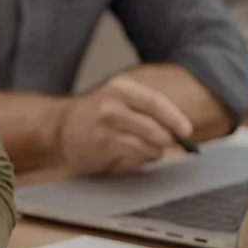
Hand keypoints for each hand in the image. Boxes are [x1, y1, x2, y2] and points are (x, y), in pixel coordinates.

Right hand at [57, 73, 194, 174]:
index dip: (174, 117)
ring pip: (147, 145)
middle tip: (168, 145)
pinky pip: (134, 156)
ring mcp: (105, 125)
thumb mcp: (120, 103)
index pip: (155, 101)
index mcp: (121, 88)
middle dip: (167, 140)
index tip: (187, 131)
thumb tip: (179, 132)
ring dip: (152, 152)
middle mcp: (112, 103)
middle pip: (155, 127)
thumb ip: (148, 114)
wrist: (60, 128)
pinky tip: (126, 155)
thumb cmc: (97, 117)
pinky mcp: (101, 144)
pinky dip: (138, 160)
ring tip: (141, 149)